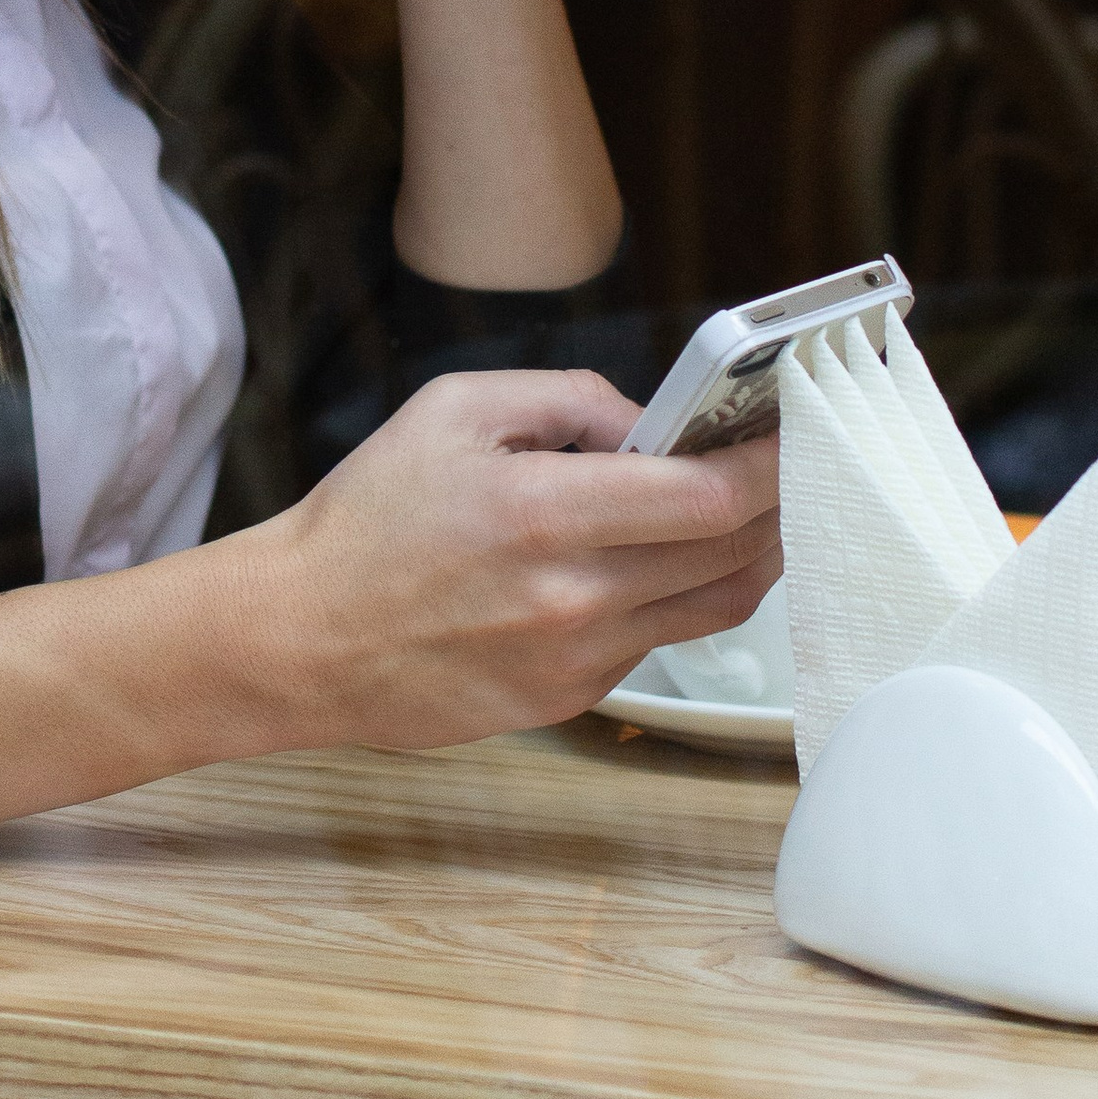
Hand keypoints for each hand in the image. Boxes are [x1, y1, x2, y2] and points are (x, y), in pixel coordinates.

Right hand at [242, 370, 780, 750]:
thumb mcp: (454, 410)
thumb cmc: (369, 517)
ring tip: (750, 510)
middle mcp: (575, 597)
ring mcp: (579, 659)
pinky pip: (657, 640)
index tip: (793, 434)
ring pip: (715, 607)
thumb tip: (651, 420)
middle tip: (786, 463)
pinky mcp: (571, 699)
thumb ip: (567, 399)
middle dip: (775, 502)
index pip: (709, 496)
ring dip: (748, 555)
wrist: (304, 636)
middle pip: (732, 555)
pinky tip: (660, 560)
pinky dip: (679, 594)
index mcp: (545, 513)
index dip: (771, 464)